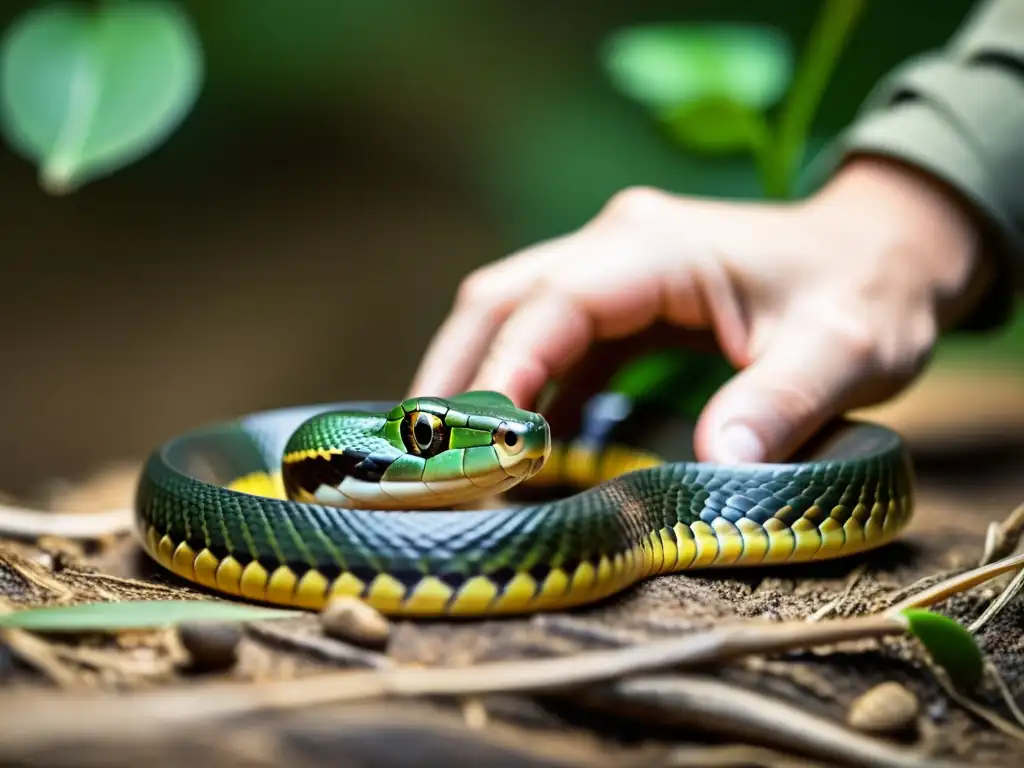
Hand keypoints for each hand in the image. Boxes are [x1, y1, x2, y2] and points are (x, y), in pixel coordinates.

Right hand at [408, 156, 992, 462]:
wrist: (880, 254)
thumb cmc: (864, 293)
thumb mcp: (845, 350)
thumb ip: (783, 401)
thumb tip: (716, 467)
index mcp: (656, 247)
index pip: (552, 304)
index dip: (504, 370)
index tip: (472, 443)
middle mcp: (618, 246)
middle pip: (501, 300)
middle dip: (455, 375)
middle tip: (420, 456)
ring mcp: (613, 270)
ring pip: (511, 317)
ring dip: (477, 384)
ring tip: (449, 461)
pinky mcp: (619, 303)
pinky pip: (550, 344)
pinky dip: (524, 393)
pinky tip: (520, 450)